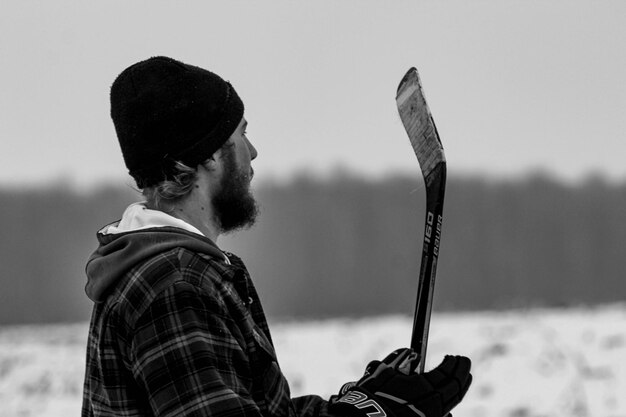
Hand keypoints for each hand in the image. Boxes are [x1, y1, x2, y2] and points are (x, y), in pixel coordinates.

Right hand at [329, 348, 471, 416]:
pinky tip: (451, 399)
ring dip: (460, 386)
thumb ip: (399, 360)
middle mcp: (433, 402)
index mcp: (424, 386)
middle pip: (455, 386)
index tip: (454, 356)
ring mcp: (432, 415)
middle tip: (464, 362)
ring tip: (464, 378)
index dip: (452, 363)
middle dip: (462, 372)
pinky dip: (451, 402)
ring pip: (453, 400)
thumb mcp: (384, 373)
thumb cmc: (375, 395)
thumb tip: (412, 353)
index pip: (446, 372)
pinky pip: (446, 412)